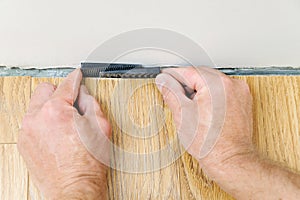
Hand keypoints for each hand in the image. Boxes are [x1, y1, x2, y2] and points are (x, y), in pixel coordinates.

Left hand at [18, 69, 110, 199]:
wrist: (75, 188)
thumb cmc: (87, 164)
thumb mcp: (100, 127)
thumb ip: (91, 103)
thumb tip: (83, 94)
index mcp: (56, 110)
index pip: (67, 84)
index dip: (75, 78)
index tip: (77, 76)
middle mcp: (37, 118)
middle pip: (45, 90)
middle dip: (59, 93)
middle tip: (72, 104)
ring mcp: (28, 131)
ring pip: (37, 106)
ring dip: (50, 108)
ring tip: (65, 124)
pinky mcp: (25, 143)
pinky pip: (33, 123)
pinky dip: (44, 123)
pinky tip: (57, 134)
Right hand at [155, 67, 299, 198]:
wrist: (229, 159)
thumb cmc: (210, 142)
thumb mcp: (182, 114)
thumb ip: (170, 92)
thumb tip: (163, 80)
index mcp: (216, 84)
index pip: (189, 71)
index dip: (173, 74)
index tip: (165, 76)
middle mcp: (231, 84)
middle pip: (201, 75)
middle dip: (186, 83)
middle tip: (173, 92)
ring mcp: (240, 92)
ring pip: (212, 82)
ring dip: (199, 89)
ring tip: (189, 105)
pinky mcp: (243, 101)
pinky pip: (222, 91)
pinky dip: (211, 95)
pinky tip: (203, 109)